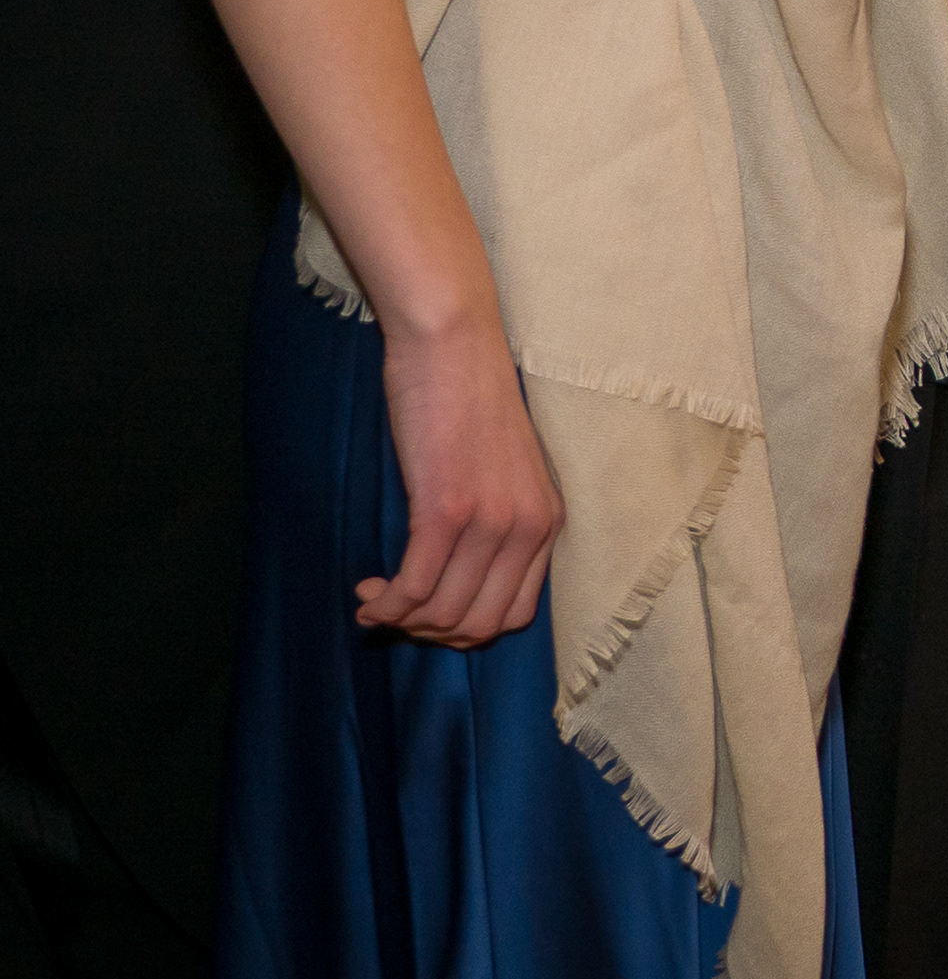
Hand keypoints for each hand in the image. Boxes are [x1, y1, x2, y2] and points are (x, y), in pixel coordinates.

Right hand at [362, 314, 562, 648]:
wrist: (453, 345)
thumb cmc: (467, 404)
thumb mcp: (504, 472)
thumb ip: (496, 522)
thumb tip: (457, 580)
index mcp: (548, 521)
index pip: (517, 613)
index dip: (466, 629)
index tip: (428, 615)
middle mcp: (528, 527)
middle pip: (481, 625)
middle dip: (431, 634)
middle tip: (395, 613)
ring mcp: (491, 521)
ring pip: (444, 614)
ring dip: (401, 621)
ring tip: (374, 601)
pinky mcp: (446, 510)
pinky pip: (414, 588)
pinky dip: (386, 604)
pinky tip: (368, 594)